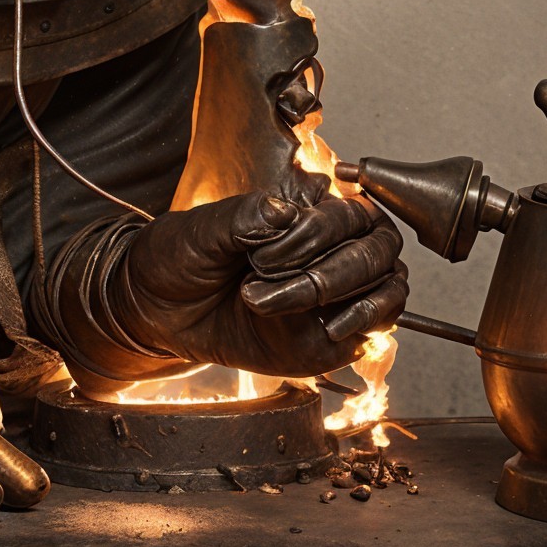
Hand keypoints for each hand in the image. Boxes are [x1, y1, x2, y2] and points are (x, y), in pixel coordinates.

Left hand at [113, 170, 406, 374]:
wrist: (158, 309)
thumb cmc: (182, 257)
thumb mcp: (202, 230)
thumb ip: (243, 217)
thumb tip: (283, 211)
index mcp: (307, 213)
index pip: (352, 213)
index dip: (317, 233)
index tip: (262, 254)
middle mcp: (333, 250)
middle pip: (378, 251)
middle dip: (328, 271)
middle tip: (264, 284)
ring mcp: (338, 294)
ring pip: (387, 288)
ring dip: (344, 298)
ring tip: (281, 305)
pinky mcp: (334, 336)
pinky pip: (376, 331)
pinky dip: (361, 327)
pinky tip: (324, 330)